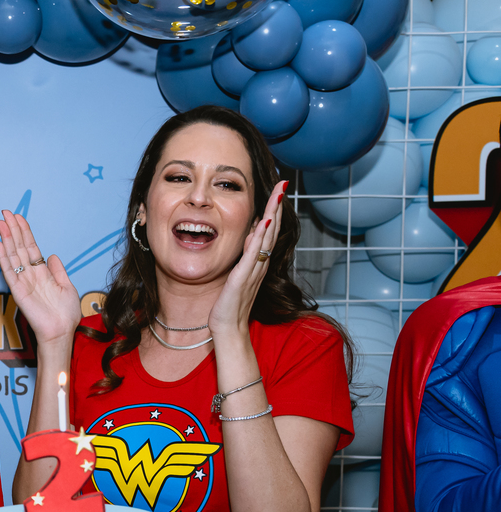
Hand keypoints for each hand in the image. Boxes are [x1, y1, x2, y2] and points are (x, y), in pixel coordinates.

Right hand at [0, 210, 80, 346]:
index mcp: (42, 273)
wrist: (61, 332)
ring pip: (12, 256)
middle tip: (5, 213)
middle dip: (12, 229)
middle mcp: (30, 275)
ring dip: (6, 238)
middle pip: (19, 247)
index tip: (19, 217)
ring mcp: (22, 282)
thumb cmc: (66, 314)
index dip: (24, 232)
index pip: (30, 247)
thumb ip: (58, 270)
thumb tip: (51, 255)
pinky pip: (9, 271)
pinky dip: (3, 257)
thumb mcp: (67, 286)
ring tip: (0, 223)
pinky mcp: (17, 291)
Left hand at [209, 180, 286, 337]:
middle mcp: (260, 263)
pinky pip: (253, 254)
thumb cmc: (230, 304)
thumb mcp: (238, 273)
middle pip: (272, 229)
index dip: (274, 209)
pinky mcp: (243, 277)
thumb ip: (246, 254)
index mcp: (258, 261)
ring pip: (266, 237)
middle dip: (277, 205)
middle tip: (283, 183)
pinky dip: (259, 237)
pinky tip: (263, 222)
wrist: (229, 328)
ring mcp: (253, 270)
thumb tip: (251, 233)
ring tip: (278, 193)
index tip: (278, 190)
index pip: (269, 230)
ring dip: (272, 214)